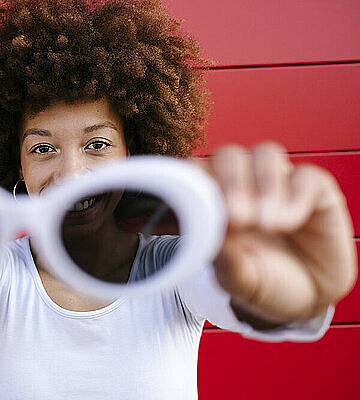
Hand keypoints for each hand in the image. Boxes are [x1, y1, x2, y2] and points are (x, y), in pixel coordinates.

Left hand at [198, 142, 356, 323]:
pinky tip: (289, 222)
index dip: (195, 181)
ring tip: (267, 225)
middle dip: (230, 183)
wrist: (308, 298)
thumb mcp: (240, 281)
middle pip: (229, 156)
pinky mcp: (315, 188)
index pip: (195, 171)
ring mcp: (278, 181)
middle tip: (237, 219)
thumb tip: (216, 242)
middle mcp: (243, 182)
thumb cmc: (263, 281)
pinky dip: (296, 195)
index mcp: (212, 199)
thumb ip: (226, 263)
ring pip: (266, 154)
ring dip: (264, 185)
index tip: (200, 209)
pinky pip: (305, 174)